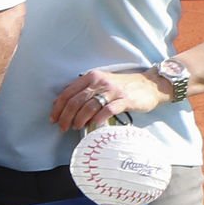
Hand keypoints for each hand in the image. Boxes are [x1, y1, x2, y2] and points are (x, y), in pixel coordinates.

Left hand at [51, 66, 170, 130]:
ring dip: (80, 119)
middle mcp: (100, 82)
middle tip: (63, 127)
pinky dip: (98, 118)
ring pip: (90, 106)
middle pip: (76, 101)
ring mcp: (113, 91)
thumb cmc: (122, 87)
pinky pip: (108, 110)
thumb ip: (83, 91)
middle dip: (66, 116)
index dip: (58, 107)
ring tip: (76, 127)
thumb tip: (60, 104)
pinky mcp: (125, 100)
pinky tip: (93, 125)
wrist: (150, 85)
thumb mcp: (101, 83)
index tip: (53, 119)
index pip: (68, 93)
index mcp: (91, 77)